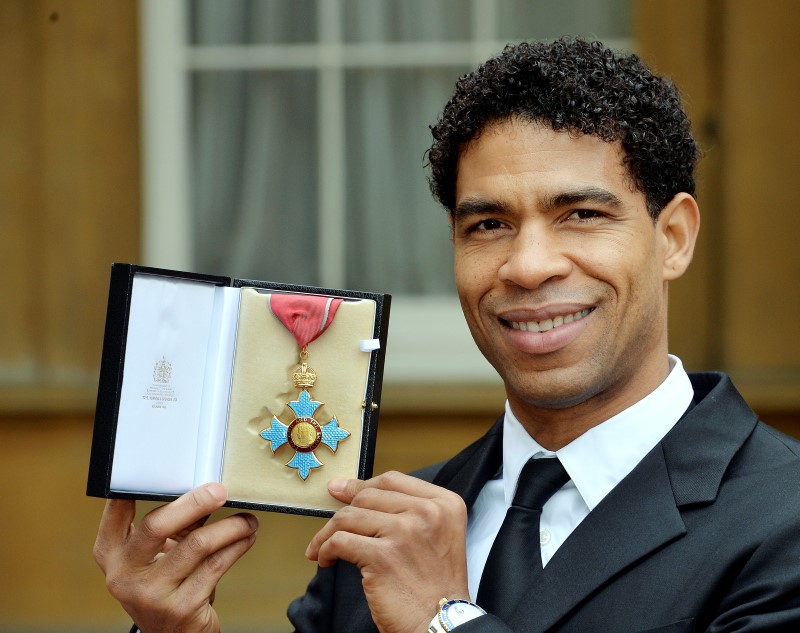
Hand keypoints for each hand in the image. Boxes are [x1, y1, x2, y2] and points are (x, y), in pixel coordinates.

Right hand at [93, 483, 258, 632]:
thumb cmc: (167, 585)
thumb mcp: (160, 555)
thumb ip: (176, 524)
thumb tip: (207, 488)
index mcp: (111, 555)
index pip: (116, 513)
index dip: (134, 488)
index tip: (162, 467)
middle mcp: (124, 575)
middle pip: (157, 524)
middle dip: (195, 502)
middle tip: (220, 491)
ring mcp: (151, 594)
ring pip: (197, 544)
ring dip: (230, 527)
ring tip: (247, 520)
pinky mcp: (181, 608)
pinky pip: (217, 565)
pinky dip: (237, 546)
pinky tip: (247, 537)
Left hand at [306, 472, 469, 632]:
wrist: (442, 624)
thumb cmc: (435, 586)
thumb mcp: (437, 535)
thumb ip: (407, 511)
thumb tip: (352, 489)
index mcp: (443, 504)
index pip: (392, 480)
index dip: (361, 484)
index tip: (341, 490)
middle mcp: (428, 513)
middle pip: (368, 496)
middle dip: (343, 511)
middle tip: (329, 526)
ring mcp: (405, 532)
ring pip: (349, 516)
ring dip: (328, 532)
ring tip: (323, 547)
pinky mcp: (383, 556)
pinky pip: (340, 541)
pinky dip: (325, 548)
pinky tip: (326, 559)